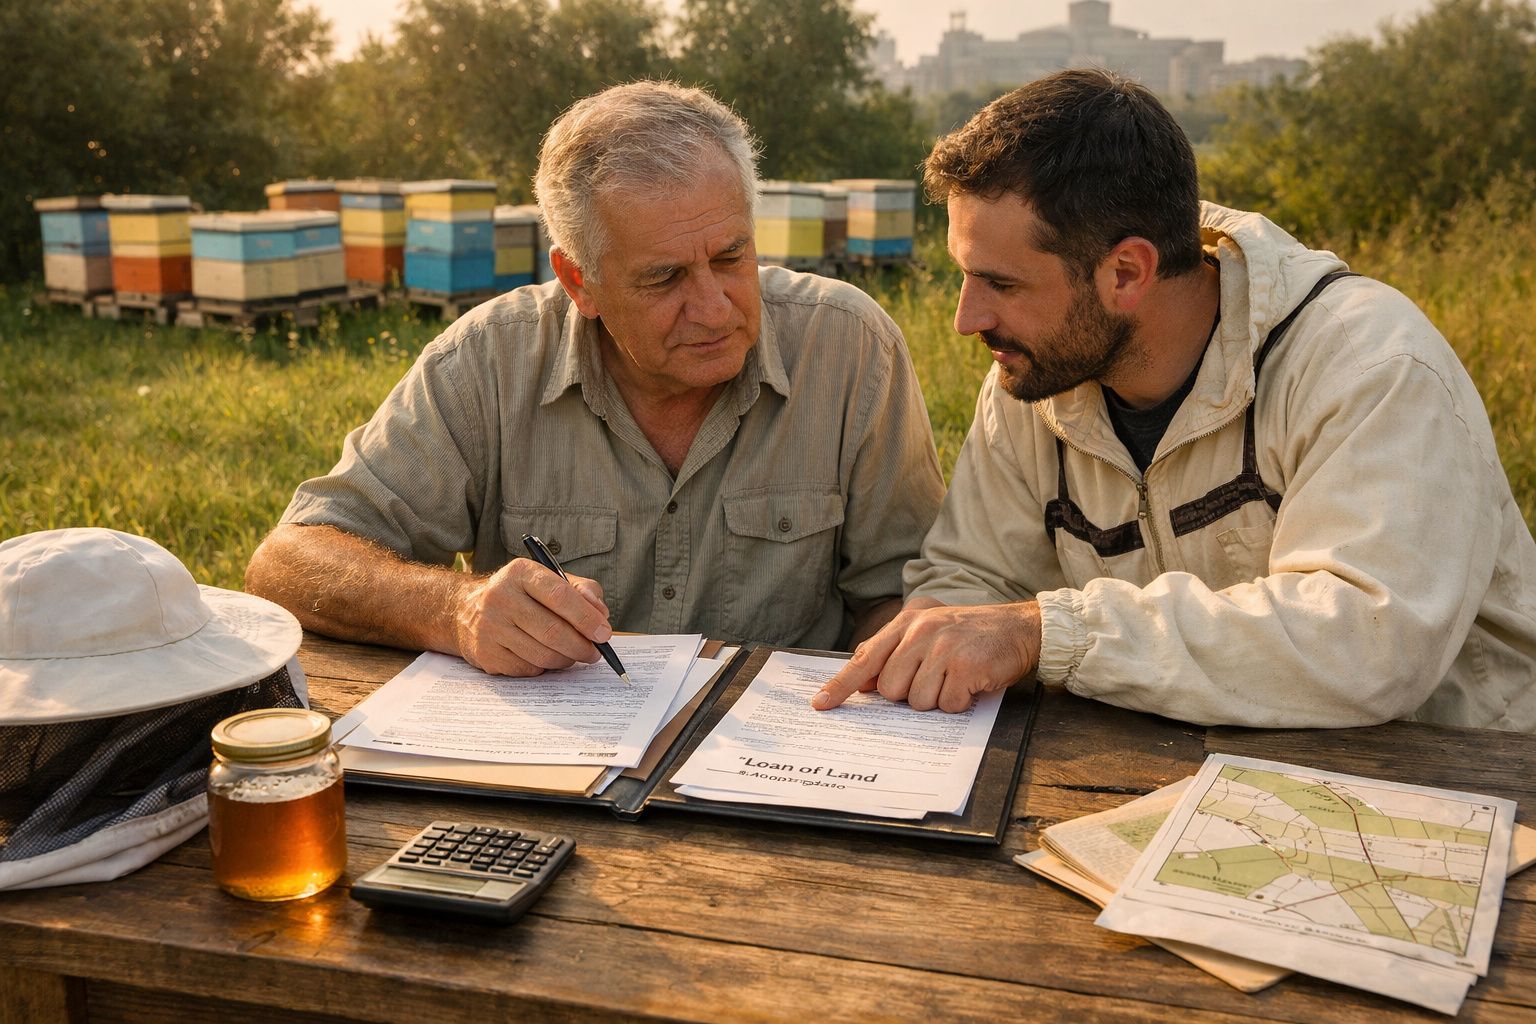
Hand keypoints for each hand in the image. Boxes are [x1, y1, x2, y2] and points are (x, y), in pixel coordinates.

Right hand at [451, 558, 611, 675]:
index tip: (604, 633)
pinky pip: (528, 669)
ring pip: (542, 655)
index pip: (560, 596)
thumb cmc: (522, 595)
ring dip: (566, 660)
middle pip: (553, 631)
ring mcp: (489, 627)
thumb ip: (582, 590)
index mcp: (520, 573)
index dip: (586, 618)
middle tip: (595, 653)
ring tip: (573, 655)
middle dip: (582, 647)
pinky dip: (544, 668)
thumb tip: (601, 614)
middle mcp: (500, 597)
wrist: (467, 609)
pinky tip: (544, 657)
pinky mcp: (486, 653)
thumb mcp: (550, 580)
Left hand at [812, 601, 1041, 712]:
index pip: (865, 657)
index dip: (841, 684)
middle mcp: (921, 631)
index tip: (821, 704)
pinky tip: (970, 683)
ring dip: (937, 699)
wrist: (1019, 627)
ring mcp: (944, 647)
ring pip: (916, 700)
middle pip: (890, 688)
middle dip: (910, 694)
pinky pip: (947, 704)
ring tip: (954, 679)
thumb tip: (865, 682)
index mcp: (907, 621)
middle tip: (935, 679)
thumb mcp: (928, 632)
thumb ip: (895, 652)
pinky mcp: (965, 666)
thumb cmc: (970, 635)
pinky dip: (959, 702)